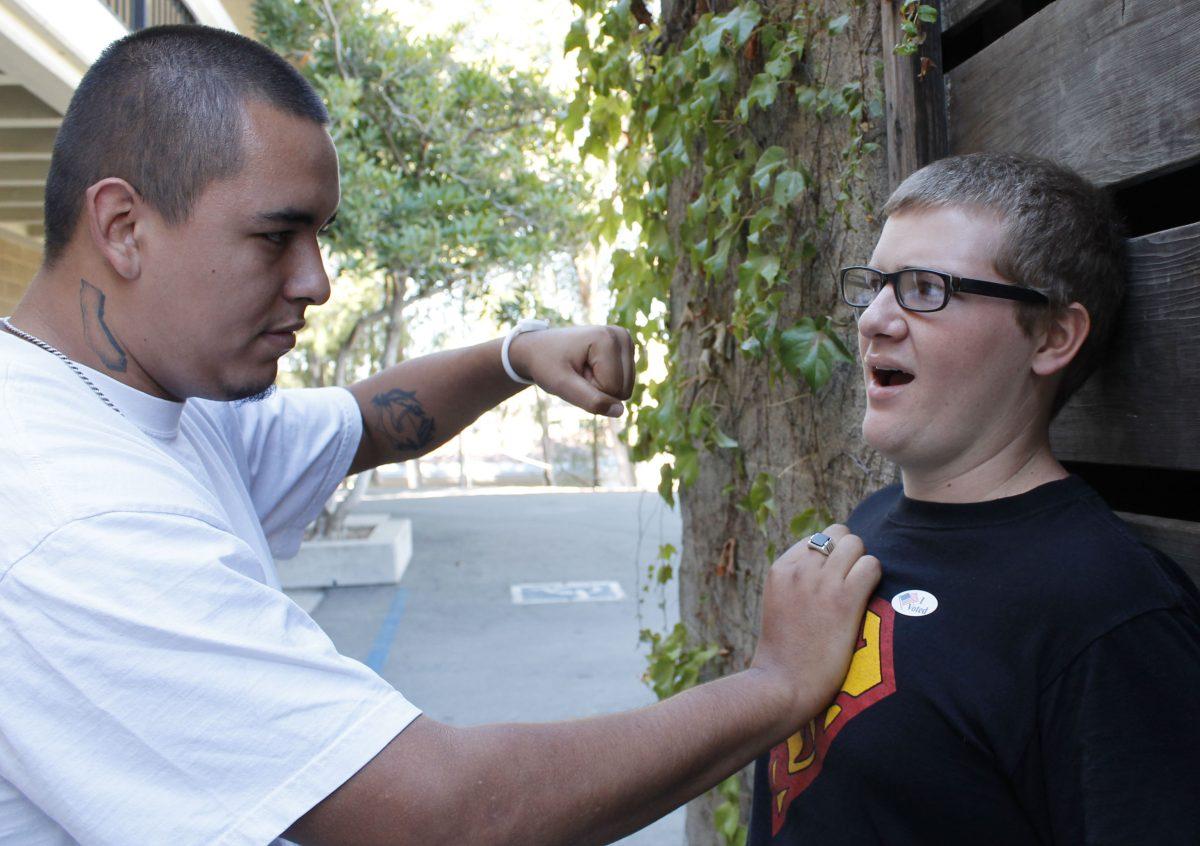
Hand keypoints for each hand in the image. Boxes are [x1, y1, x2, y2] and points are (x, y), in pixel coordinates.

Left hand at [508, 325, 634, 416]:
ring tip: (582, 370)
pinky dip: (605, 382)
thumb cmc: (546, 364)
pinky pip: (624, 384)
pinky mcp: (626, 351)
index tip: (572, 372)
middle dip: (597, 389)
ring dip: (600, 387)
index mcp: (607, 338)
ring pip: (625, 389)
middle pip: (623, 389)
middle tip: (577, 372)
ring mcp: (625, 342)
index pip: (612, 388)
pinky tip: (590, 368)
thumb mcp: (561, 385)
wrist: (538, 348)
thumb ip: (590, 400)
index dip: (589, 389)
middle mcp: (621, 336)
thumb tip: (620, 411)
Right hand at [750, 524, 880, 726]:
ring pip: (855, 545)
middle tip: (851, 584)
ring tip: (860, 593)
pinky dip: (875, 578)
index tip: (836, 579)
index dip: (832, 556)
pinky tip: (867, 600)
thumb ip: (798, 582)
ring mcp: (821, 582)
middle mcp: (800, 569)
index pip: (817, 537)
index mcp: (780, 569)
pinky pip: (872, 566)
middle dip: (849, 554)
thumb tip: (830, 568)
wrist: (782, 685)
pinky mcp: (844, 599)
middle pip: (838, 535)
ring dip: (863, 565)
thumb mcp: (780, 605)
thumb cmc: (785, 654)